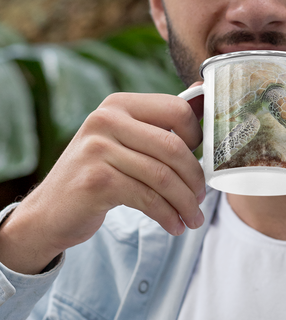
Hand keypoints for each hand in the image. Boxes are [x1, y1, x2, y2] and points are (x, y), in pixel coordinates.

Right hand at [0, 92, 204, 273]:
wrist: (49, 213)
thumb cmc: (97, 175)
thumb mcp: (125, 142)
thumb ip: (159, 123)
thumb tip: (202, 93)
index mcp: (118, 104)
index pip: (176, 109)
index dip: (198, 137)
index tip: (201, 161)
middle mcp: (105, 119)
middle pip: (173, 146)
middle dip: (195, 178)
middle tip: (202, 199)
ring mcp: (98, 149)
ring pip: (163, 176)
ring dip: (185, 203)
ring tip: (193, 218)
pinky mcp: (97, 181)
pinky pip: (148, 199)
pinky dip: (168, 216)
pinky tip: (174, 226)